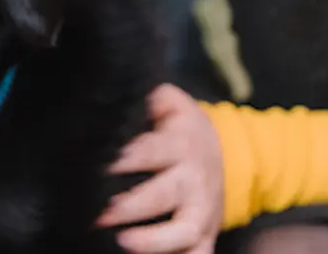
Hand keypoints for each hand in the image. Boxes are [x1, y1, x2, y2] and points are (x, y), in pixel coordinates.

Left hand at [97, 84, 224, 253]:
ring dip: (153, 240)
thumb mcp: (172, 104)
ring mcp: (202, 210)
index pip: (149, 150)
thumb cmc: (183, 130)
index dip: (123, 158)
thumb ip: (148, 97)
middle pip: (163, 194)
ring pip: (183, 230)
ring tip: (120, 242)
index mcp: (182, 142)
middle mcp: (194, 178)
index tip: (97, 165)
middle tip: (96, 212)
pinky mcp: (205, 235)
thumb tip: (116, 88)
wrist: (231, 155)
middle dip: (129, 205)